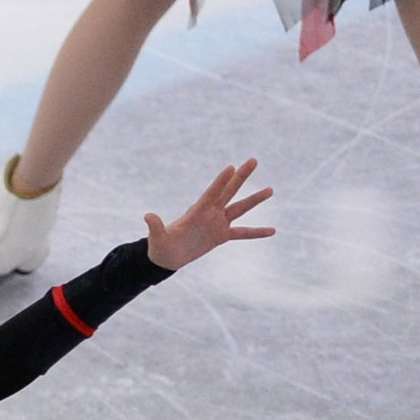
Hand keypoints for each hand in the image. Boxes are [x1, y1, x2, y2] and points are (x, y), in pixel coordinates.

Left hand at [141, 158, 276, 270]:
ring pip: (240, 208)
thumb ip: (156, 227)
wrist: (166, 258)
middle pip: (229, 191)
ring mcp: (217, 223)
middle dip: (241, 177)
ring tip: (270, 189)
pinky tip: (273, 231)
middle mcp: (210, 213)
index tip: (232, 167)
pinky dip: (257, 232)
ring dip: (255, 199)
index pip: (212, 192)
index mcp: (197, 211)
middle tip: (253, 160)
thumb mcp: (158, 238)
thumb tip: (147, 216)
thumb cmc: (160, 247)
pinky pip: (243, 233)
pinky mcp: (221, 236)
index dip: (221, 181)